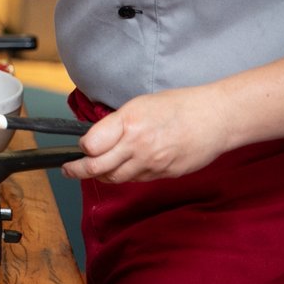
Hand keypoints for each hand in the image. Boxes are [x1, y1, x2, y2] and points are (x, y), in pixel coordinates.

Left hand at [63, 86, 229, 182]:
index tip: (81, 146)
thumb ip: (116, 123)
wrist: (214, 118)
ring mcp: (152, 163)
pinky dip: (126, 175)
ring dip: (102, 176)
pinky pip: (138, 179)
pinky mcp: (165, 174)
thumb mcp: (139, 105)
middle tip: (68, 170)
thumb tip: (97, 137)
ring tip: (94, 171)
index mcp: (128, 124)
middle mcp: (138, 146)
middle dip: (77, 170)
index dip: (82, 147)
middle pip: (97, 167)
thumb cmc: (178, 105)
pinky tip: (125, 167)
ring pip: (116, 178)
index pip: (90, 146)